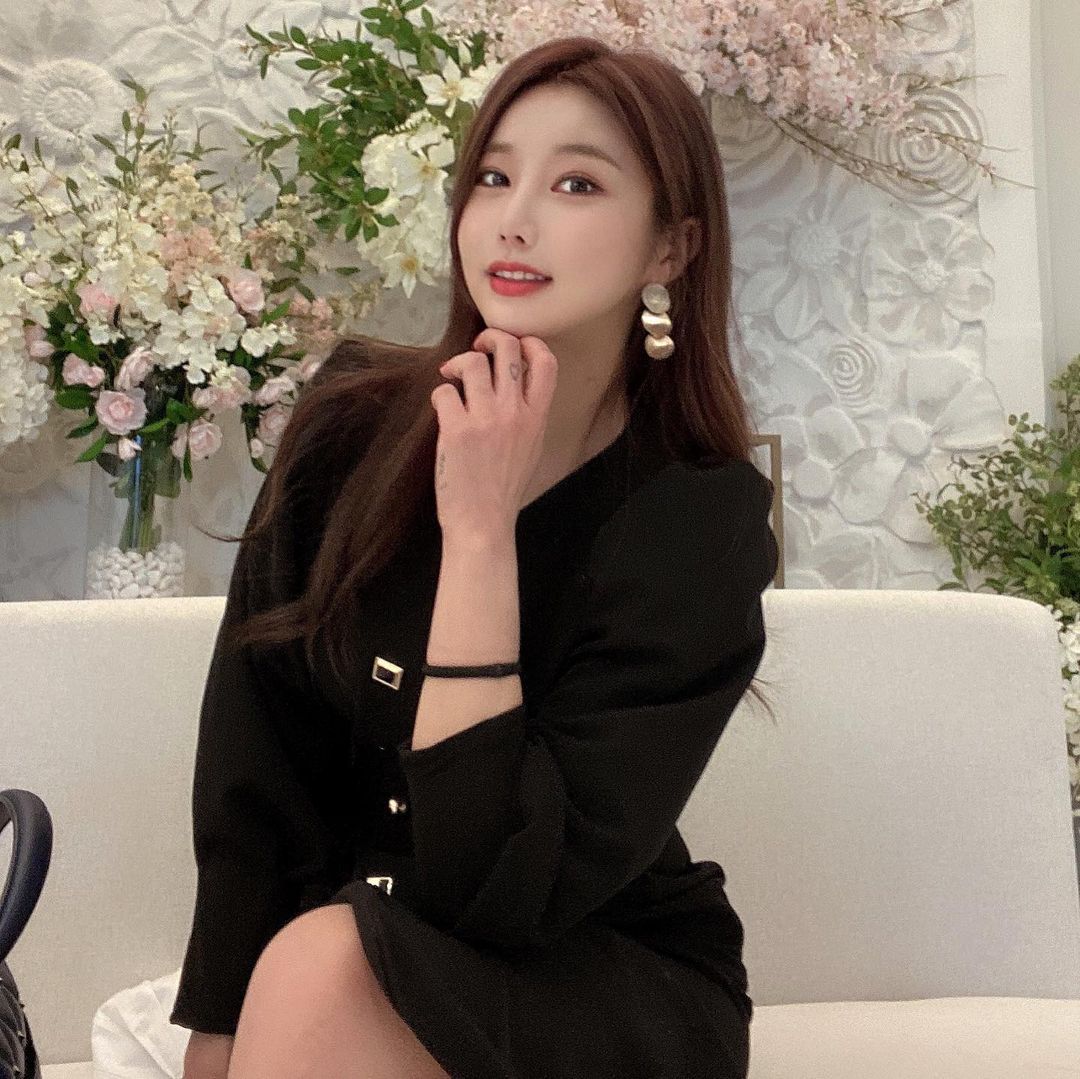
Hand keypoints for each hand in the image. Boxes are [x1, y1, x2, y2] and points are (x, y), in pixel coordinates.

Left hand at [430, 328, 557, 542]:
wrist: (483, 524)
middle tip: (476, 349)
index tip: (515, 344)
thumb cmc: (504, 491)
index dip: (530, 342)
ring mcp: (486, 419)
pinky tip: (442, 409)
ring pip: (472, 363)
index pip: (546, 363)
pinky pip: (445, 391)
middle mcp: (515, 413)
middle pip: (508, 350)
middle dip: (490, 338)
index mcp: (537, 418)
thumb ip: (527, 417)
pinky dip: (441, 395)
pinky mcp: (457, 429)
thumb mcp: (530, 449)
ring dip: (458, 365)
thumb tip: (511, 388)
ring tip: (452, 378)